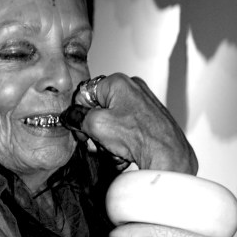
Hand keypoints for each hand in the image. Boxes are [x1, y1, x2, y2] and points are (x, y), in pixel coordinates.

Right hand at [77, 74, 196, 173]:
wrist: (167, 154)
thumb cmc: (139, 136)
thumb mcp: (96, 125)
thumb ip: (78, 117)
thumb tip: (70, 116)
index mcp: (118, 82)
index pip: (85, 94)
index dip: (79, 114)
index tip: (81, 129)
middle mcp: (133, 88)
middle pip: (99, 109)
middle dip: (95, 130)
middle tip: (97, 143)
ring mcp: (143, 103)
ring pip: (112, 122)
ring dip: (108, 139)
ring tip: (115, 150)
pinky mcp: (150, 119)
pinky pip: (126, 128)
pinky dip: (122, 141)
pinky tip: (125, 151)